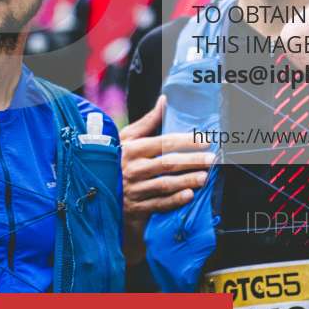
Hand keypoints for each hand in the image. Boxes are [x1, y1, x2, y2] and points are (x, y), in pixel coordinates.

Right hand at [119, 96, 213, 260]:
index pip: (164, 143)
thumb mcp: (126, 138)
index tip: (204, 140)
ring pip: (165, 185)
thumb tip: (164, 101)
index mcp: (132, 149)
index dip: (186, 142)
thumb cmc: (115, 158)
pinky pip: (158, 204)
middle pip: (168, 164)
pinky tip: (188, 195)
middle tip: (211, 159)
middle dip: (192, 161)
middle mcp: (133, 169)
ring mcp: (135, 190)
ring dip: (186, 181)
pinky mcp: (136, 208)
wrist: (97, 189)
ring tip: (204, 177)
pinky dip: (174, 201)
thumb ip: (147, 122)